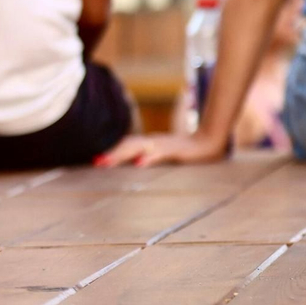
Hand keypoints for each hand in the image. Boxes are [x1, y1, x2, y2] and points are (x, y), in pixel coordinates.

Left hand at [97, 132, 227, 167]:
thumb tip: (134, 162)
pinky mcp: (176, 150)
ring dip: (122, 154)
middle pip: (129, 144)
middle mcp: (155, 141)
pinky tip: (139, 163)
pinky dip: (149, 157)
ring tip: (108, 162)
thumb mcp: (166, 153)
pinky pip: (160, 153)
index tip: (95, 159)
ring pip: (139, 147)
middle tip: (96, 161)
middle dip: (112, 153)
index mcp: (151, 142)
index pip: (127, 144)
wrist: (210, 142)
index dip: (112, 150)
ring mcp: (165, 144)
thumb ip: (151, 156)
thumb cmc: (187, 150)